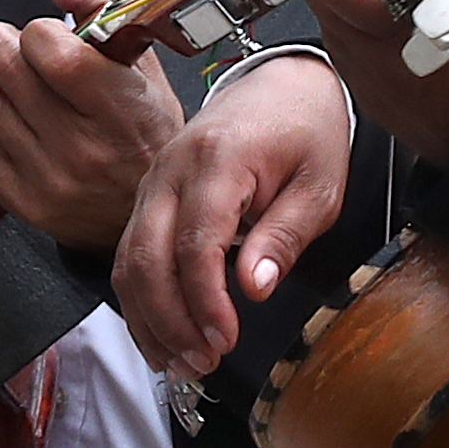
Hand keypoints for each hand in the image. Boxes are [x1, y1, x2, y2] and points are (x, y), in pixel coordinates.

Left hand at [0, 0, 185, 248]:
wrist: (146, 209)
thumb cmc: (149, 134)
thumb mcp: (144, 66)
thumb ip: (100, 7)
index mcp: (122, 110)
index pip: (53, 51)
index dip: (40, 31)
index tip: (49, 36)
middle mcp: (83, 148)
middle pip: (8, 69)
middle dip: (1, 40)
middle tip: (9, 40)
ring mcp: (47, 177)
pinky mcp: (18, 198)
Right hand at [117, 53, 354, 376]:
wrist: (280, 84)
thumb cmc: (304, 129)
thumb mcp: (319, 183)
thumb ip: (284, 235)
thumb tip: (255, 287)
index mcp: (217, 160)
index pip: (195, 242)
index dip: (204, 300)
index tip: (224, 339)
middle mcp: (170, 170)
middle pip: (147, 257)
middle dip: (170, 320)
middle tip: (203, 362)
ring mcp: (152, 183)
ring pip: (129, 261)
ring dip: (150, 320)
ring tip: (182, 363)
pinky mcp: (148, 198)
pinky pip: (131, 255)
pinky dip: (141, 301)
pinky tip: (163, 337)